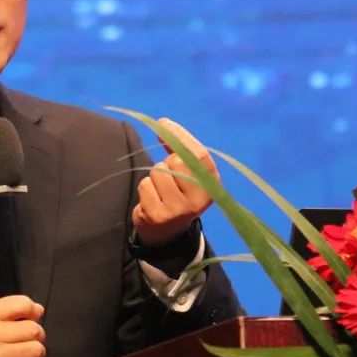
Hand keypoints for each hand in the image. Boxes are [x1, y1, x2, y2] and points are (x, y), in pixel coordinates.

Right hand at [0, 295, 45, 356]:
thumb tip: (39, 310)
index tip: (32, 318)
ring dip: (36, 353)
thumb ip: (5, 310)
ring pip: (37, 350)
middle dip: (36, 334)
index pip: (23, 304)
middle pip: (34, 329)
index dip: (33, 310)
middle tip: (27, 340)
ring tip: (26, 355)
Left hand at [131, 118, 216, 246]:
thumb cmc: (178, 194)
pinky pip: (145, 186)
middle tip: (169, 178)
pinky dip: (145, 189)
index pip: (199, 154)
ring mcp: (179, 209)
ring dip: (154, 178)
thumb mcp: (188, 174)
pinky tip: (152, 200)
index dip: (180, 135)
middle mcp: (199, 199)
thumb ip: (179, 149)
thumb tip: (163, 123)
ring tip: (160, 191)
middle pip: (176, 161)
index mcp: (212, 185)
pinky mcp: (158, 216)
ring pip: (157, 172)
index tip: (163, 123)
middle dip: (166, 163)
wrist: (167, 233)